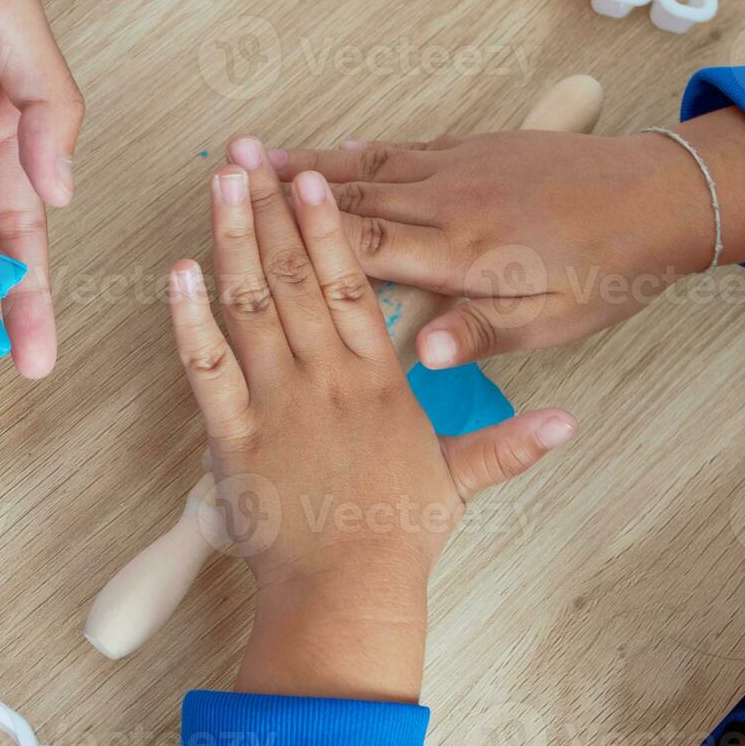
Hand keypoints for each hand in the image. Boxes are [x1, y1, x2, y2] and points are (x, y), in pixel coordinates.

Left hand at [167, 137, 577, 701]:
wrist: (346, 591)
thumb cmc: (396, 537)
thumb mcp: (460, 481)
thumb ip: (509, 443)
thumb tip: (568, 422)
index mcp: (375, 379)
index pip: (352, 283)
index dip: (327, 225)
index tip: (310, 178)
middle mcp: (324, 376)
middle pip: (295, 276)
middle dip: (268, 209)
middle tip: (247, 155)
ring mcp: (275, 401)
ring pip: (250, 304)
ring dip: (231, 239)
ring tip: (218, 184)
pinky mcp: (232, 434)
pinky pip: (205, 367)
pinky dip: (188, 318)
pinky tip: (176, 271)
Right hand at [267, 106, 744, 367]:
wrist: (663, 195)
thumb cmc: (609, 271)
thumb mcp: (553, 321)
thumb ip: (480, 332)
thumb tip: (416, 354)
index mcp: (465, 252)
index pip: (362, 244)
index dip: (298, 235)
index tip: (244, 226)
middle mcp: (450, 201)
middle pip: (350, 193)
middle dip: (283, 184)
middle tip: (224, 169)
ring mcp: (460, 168)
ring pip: (368, 162)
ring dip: (308, 160)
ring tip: (253, 152)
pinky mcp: (475, 149)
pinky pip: (400, 146)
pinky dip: (355, 149)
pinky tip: (330, 151)